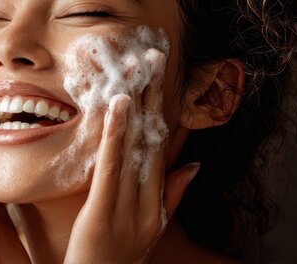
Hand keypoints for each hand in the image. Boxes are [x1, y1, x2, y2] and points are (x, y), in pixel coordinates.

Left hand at [64, 50, 200, 263]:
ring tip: (138, 67)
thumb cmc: (116, 260)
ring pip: (136, 147)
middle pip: (153, 139)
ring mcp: (128, 209)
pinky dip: (115, 135)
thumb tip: (194, 164)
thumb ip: (170, 196)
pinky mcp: (103, 214)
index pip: (161, 146)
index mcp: (156, 203)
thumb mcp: (150, 228)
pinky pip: (111, 169)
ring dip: (137, 104)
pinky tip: (117, 105)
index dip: (163, 108)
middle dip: (153, 95)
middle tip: (152, 53)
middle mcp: (148, 203)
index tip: (161, 74)